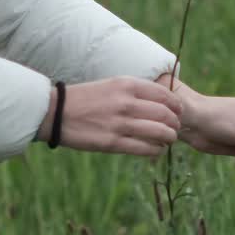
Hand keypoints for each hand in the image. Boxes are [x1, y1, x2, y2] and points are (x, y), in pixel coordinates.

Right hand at [35, 78, 181, 156]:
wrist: (56, 112)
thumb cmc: (84, 98)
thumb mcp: (111, 84)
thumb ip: (134, 91)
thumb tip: (157, 101)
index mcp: (127, 85)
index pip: (164, 94)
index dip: (176, 105)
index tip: (178, 111)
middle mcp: (126, 103)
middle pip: (165, 114)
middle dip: (175, 123)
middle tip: (176, 127)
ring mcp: (120, 124)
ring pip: (159, 132)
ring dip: (169, 138)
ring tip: (169, 139)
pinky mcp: (113, 142)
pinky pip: (144, 148)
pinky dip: (156, 150)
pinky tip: (157, 150)